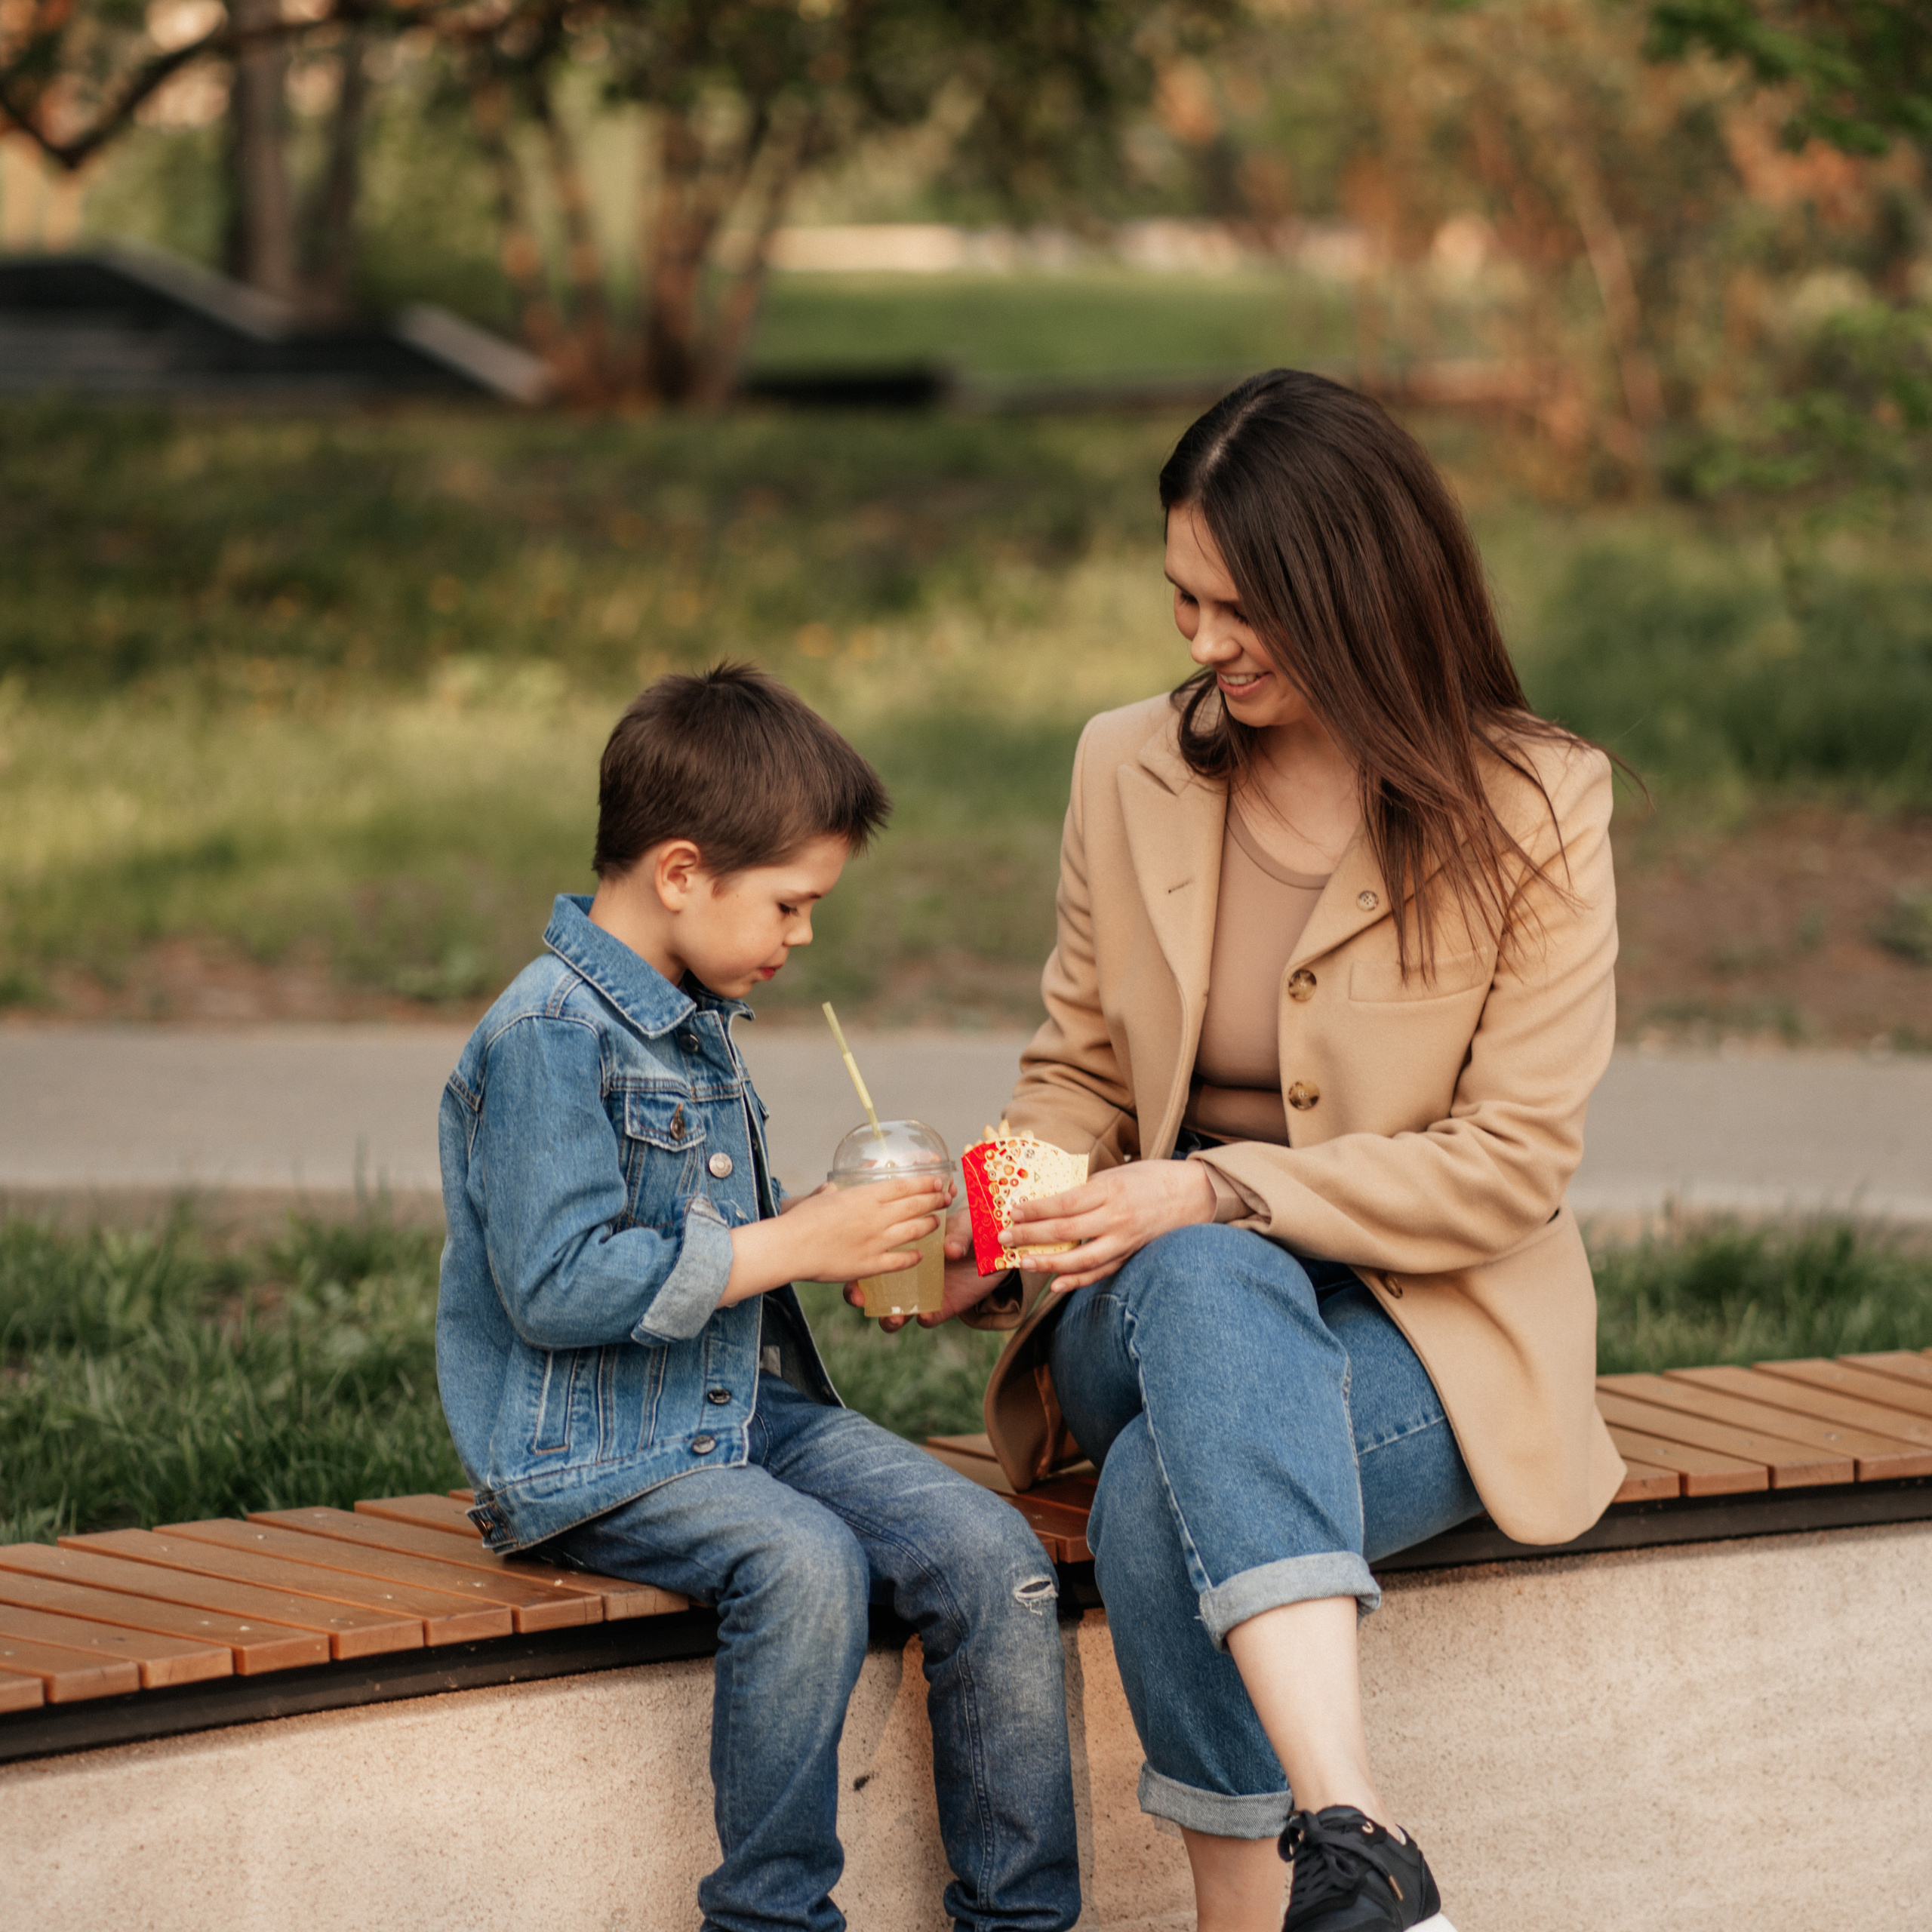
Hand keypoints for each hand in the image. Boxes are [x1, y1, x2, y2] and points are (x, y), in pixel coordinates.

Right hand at [725, 1176, 946, 1305]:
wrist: (789, 1248)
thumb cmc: (800, 1220)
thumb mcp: (820, 1197)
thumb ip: (832, 1192)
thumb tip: (832, 1187)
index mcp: (864, 1196)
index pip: (904, 1186)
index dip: (925, 1183)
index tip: (938, 1181)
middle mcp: (875, 1217)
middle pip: (915, 1205)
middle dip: (934, 1201)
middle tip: (946, 1199)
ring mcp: (874, 1242)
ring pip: (913, 1231)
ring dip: (928, 1226)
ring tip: (936, 1223)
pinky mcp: (869, 1265)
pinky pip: (899, 1261)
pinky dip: (912, 1257)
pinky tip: (919, 1255)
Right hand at [848, 1205, 1009, 1331]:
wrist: (997, 1251)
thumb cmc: (971, 1230)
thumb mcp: (965, 1226)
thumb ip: (958, 1235)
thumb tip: (950, 1249)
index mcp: (901, 1247)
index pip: (869, 1258)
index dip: (855, 1265)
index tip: (848, 1266)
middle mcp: (904, 1273)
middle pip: (871, 1290)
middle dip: (859, 1297)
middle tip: (858, 1299)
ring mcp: (920, 1294)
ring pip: (894, 1312)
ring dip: (889, 1318)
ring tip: (894, 1317)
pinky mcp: (940, 1308)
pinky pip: (926, 1318)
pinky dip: (923, 1319)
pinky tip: (924, 1316)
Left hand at [999, 1159, 1215, 1291]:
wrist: (1194, 1194)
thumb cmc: (1151, 1178)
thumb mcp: (1117, 1173)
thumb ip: (1088, 1190)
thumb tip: (1052, 1203)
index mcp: (1110, 1190)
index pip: (1064, 1203)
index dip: (1035, 1210)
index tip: (1012, 1212)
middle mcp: (1117, 1217)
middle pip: (1066, 1231)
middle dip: (1030, 1235)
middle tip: (1003, 1238)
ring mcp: (1125, 1240)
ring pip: (1081, 1259)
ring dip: (1049, 1263)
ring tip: (1024, 1263)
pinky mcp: (1131, 1255)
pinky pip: (1101, 1272)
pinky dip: (1078, 1281)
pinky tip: (1057, 1285)